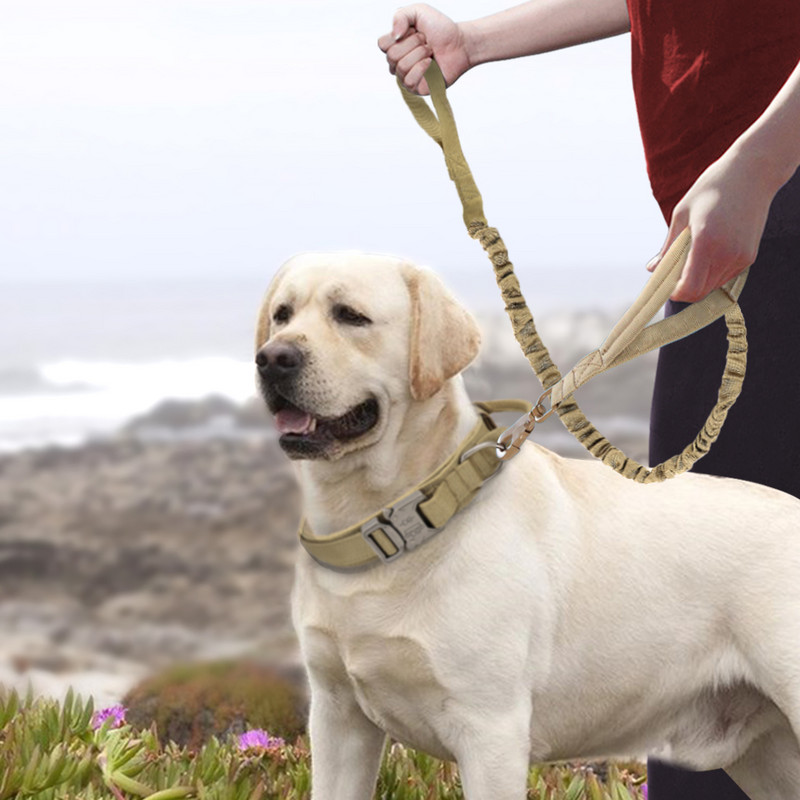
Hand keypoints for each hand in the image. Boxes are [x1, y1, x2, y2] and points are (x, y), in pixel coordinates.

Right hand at [377, 4, 470, 94]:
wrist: (460, 44)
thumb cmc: (440, 29)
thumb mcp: (418, 11)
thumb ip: (400, 16)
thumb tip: (395, 36)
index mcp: (395, 45)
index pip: (382, 44)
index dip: (400, 35)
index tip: (415, 31)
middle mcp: (397, 62)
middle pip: (392, 55)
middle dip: (413, 44)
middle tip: (426, 42)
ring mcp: (405, 76)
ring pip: (401, 67)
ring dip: (420, 54)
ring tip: (430, 52)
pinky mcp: (415, 88)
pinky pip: (409, 81)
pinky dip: (422, 69)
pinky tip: (431, 64)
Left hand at [647, 146, 778, 302]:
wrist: (754, 172)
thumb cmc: (713, 188)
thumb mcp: (682, 214)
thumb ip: (668, 247)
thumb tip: (652, 270)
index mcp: (706, 241)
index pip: (690, 288)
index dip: (674, 292)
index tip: (665, 284)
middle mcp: (726, 254)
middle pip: (700, 292)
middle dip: (683, 287)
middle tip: (673, 270)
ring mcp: (741, 257)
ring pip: (712, 286)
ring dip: (697, 280)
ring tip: (691, 254)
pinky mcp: (749, 257)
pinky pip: (724, 276)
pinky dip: (711, 272)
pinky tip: (708, 250)